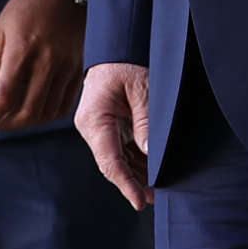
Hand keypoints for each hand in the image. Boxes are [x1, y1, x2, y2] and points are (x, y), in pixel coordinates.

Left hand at [0, 0, 85, 131]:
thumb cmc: (25, 8)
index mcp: (22, 49)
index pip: (4, 95)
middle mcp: (47, 61)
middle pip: (27, 111)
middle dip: (6, 123)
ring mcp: (66, 66)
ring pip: (46, 112)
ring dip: (25, 123)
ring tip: (10, 118)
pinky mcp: (79, 69)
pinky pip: (64, 105)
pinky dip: (47, 115)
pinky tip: (34, 111)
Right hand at [74, 62, 152, 210]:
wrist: (116, 47)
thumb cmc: (127, 63)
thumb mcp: (143, 89)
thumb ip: (145, 121)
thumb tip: (150, 153)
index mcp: (94, 119)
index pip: (110, 161)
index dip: (126, 184)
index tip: (140, 202)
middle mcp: (90, 127)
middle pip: (112, 164)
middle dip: (133, 183)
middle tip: (155, 199)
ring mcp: (96, 127)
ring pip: (116, 160)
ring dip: (135, 174)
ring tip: (157, 189)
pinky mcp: (104, 125)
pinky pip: (118, 149)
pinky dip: (134, 162)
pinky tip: (149, 171)